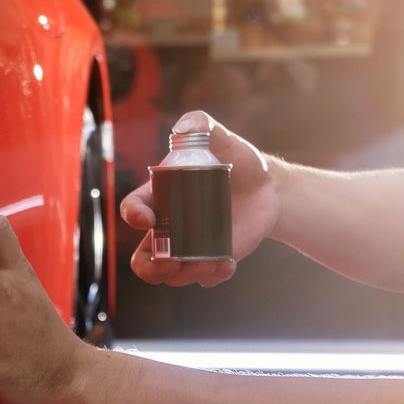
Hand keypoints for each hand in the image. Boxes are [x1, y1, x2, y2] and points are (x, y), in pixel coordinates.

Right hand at [120, 110, 278, 286]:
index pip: (134, 209)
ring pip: (172, 274)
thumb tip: (183, 127)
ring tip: (209, 260)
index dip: (134, 215)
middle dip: (149, 267)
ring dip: (185, 274)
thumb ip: (200, 124)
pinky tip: (228, 262)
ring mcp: (191, 246)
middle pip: (142, 258)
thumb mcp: (221, 137)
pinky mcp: (213, 258)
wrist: (269, 187)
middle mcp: (170, 226)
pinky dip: (213, 276)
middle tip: (169, 261)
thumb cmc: (237, 159)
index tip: (148, 218)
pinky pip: (204, 279)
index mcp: (162, 196)